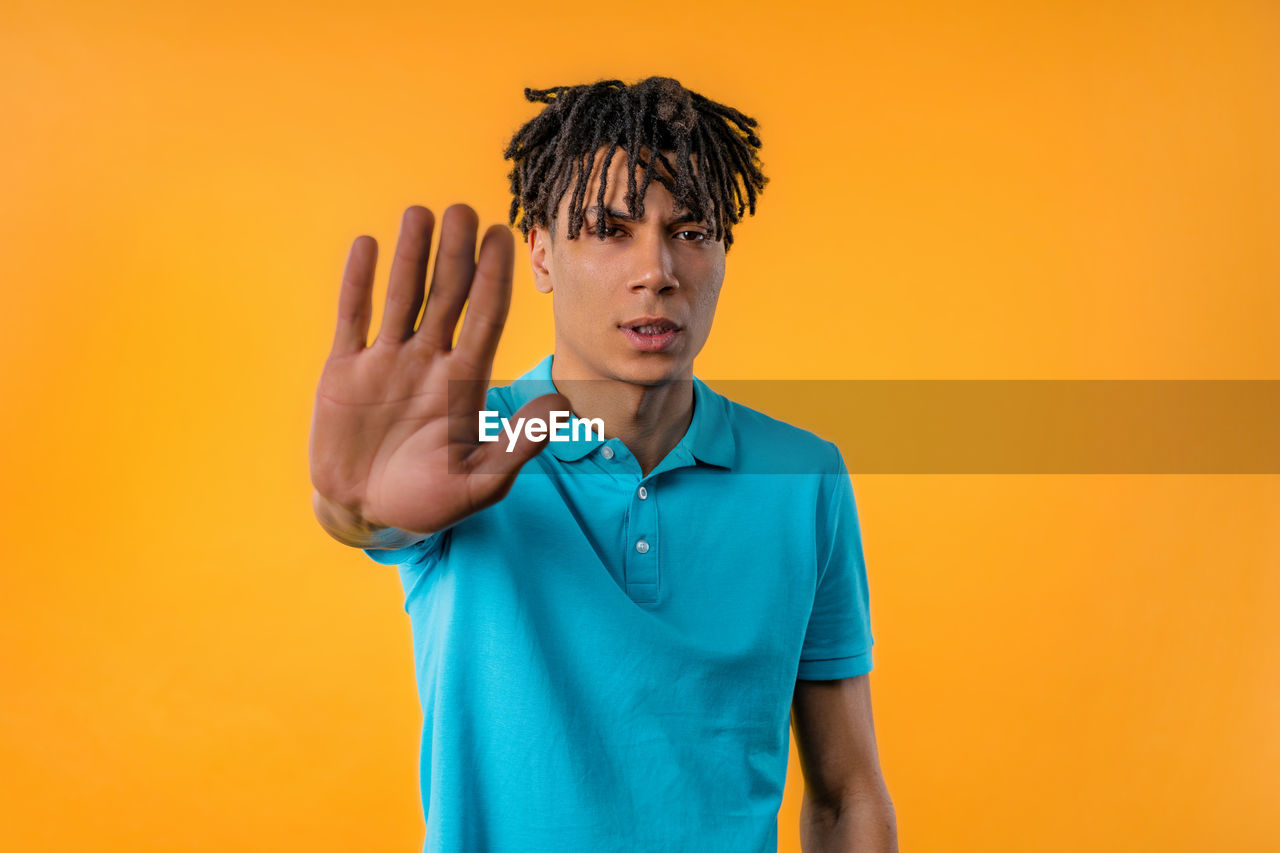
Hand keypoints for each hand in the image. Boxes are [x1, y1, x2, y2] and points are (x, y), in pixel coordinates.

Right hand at [309, 204, 566, 535]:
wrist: (366, 514)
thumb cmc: (429, 502)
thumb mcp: (479, 481)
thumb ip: (517, 444)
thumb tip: (564, 408)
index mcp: (463, 383)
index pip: (485, 318)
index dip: (493, 278)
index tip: (502, 236)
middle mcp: (429, 362)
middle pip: (447, 297)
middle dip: (456, 255)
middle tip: (464, 209)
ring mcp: (386, 362)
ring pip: (402, 297)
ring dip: (411, 256)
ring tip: (421, 213)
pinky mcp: (344, 370)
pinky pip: (353, 317)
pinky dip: (358, 282)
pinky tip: (367, 245)